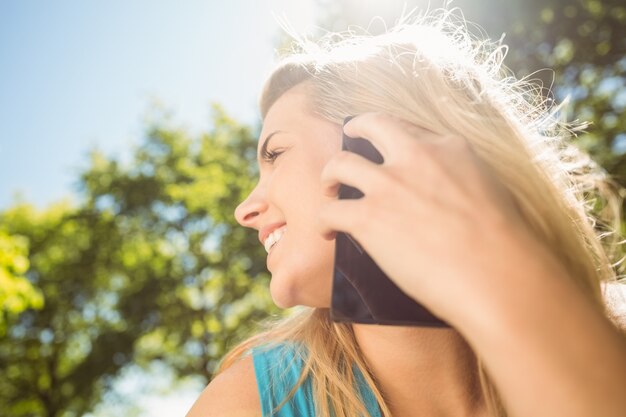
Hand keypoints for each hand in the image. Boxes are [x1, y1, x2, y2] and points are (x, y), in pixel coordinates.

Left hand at [317, 112, 552, 324]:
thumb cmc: (503, 244)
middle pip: (371, 126)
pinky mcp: (369, 217)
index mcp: (448, 147)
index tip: (384, 147)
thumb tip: (447, 188)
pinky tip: (328, 232)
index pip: (408, 129)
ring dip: (329, 176)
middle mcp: (415, 157)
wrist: (495, 275)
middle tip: (346, 139)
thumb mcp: (490, 187)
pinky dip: (324, 221)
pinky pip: (330, 210)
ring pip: (340, 164)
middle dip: (354, 129)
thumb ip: (461, 176)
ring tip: (329, 190)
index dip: (391, 136)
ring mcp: (389, 185)